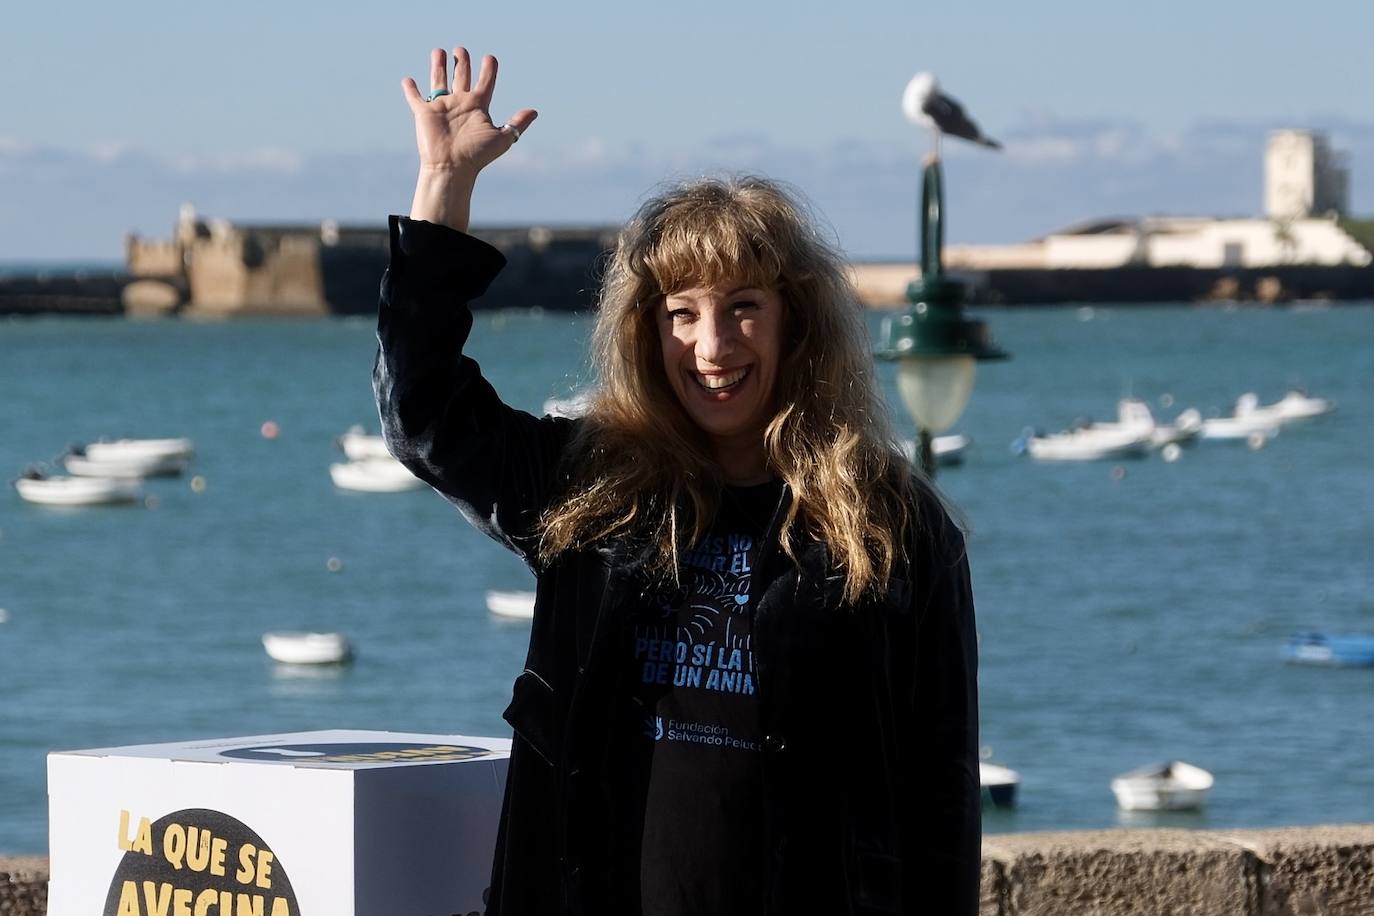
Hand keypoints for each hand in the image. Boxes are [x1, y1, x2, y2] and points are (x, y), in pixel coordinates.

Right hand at [402, 47, 537, 178]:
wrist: (453, 167)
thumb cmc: (477, 155)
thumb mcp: (501, 138)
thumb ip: (517, 124)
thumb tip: (534, 111)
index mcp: (478, 107)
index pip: (485, 83)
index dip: (489, 70)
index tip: (490, 58)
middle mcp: (460, 104)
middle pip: (461, 77)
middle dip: (462, 62)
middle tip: (461, 50)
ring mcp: (442, 108)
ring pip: (439, 81)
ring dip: (439, 66)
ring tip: (439, 51)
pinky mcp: (424, 113)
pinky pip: (415, 98)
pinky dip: (410, 89)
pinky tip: (408, 80)